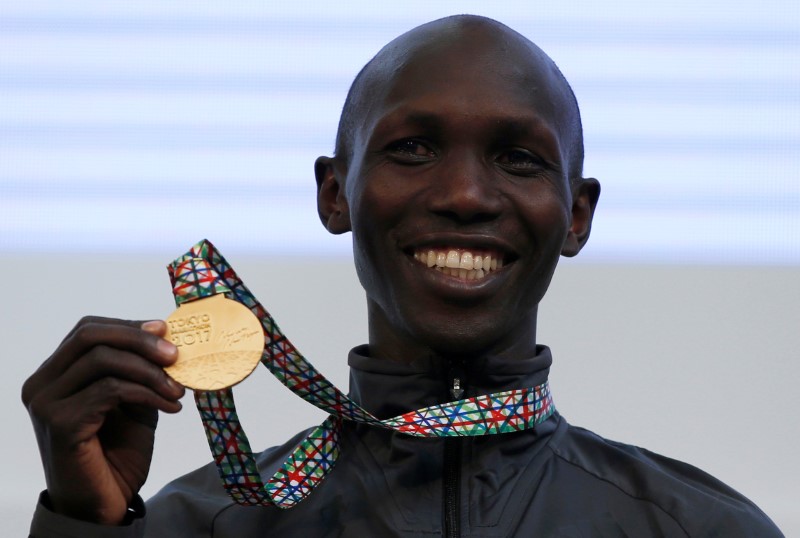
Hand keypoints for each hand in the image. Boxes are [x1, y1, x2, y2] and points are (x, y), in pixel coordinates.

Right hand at [21, 317, 184, 524]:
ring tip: (177, 389)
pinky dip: (147, 393)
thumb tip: (168, 336)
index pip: (88, 330)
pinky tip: (170, 407)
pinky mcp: (61, 423)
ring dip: (150, 371)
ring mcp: (47, 403)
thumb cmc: (117, 453)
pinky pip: (111, 390)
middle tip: (175, 355)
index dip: (129, 327)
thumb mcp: (134, 402)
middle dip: (139, 340)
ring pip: (103, 361)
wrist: (104, 504)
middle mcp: (42, 384)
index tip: (166, 331)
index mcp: (55, 374)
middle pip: (90, 336)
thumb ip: (141, 371)